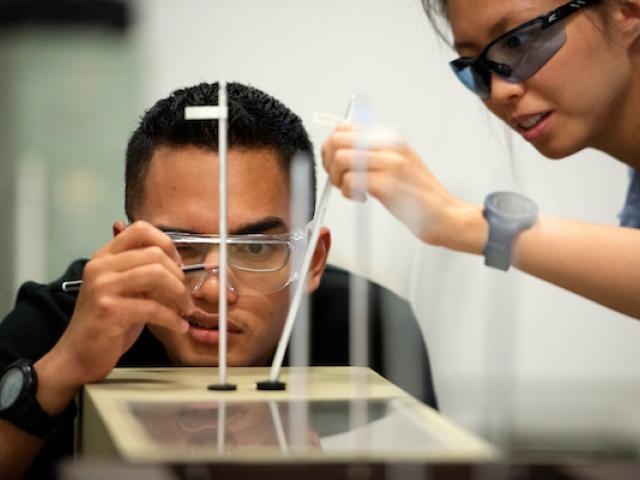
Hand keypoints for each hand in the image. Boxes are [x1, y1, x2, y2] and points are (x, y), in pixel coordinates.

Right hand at [43, 221, 190, 389]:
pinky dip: (172, 318)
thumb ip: (141, 270)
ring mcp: (103, 287)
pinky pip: (153, 307)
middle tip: (185, 293)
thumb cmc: (105, 323)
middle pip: (155, 253)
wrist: (78, 355)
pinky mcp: (110, 311)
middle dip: (179, 275)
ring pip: (157, 274)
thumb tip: (176, 259)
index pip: (140, 230)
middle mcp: (101, 267)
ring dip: (179, 294)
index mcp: (104, 257)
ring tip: (184, 308)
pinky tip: (178, 325)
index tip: (179, 263)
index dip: (167, 243)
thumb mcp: (122, 288)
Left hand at [322, 123, 471, 247]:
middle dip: (329, 161)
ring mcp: (389, 163)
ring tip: (350, 190)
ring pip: (341, 158)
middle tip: (338, 178)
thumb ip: (371, 153)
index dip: (331, 147)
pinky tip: (362, 198)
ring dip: (337, 178)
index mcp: (391, 138)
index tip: (335, 165)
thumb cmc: (420, 195)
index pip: (344, 128)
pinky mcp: (387, 184)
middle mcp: (390, 146)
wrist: (445, 215)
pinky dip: (349, 192)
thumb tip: (338, 147)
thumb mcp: (397, 163)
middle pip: (338, 139)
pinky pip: (351, 181)